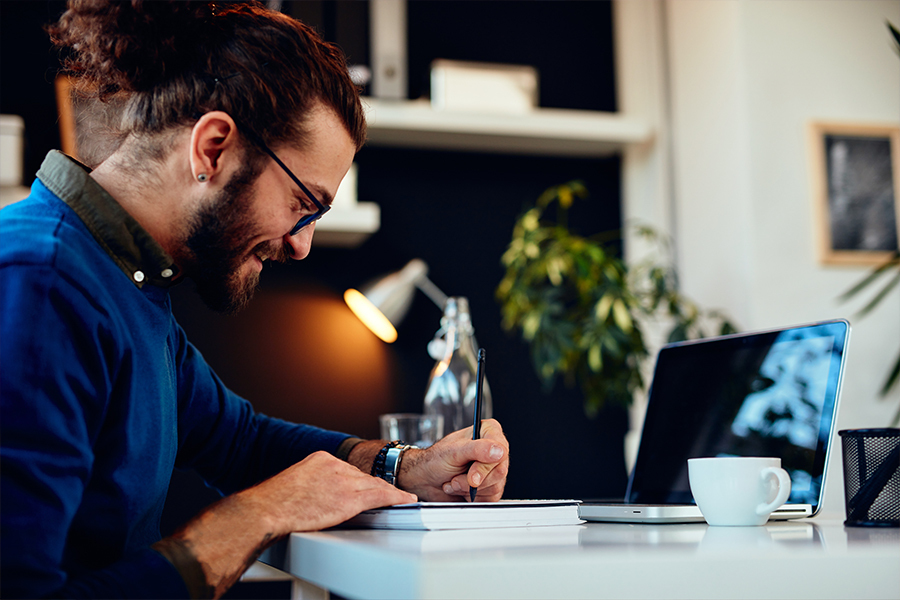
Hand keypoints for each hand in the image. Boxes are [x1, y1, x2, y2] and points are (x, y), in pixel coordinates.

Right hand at [168, 451, 415, 597]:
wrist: (266, 511)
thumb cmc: (272, 505)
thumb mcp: (293, 485)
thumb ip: (310, 486)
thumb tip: (316, 497)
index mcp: (320, 459)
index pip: (348, 470)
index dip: (359, 481)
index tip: (366, 487)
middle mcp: (334, 465)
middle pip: (362, 477)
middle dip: (374, 488)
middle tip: (390, 495)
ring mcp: (343, 480)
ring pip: (373, 485)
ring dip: (388, 494)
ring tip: (401, 498)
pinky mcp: (349, 497)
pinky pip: (380, 495)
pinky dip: (395, 498)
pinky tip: (405, 500)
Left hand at [398, 418, 508, 501]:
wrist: (425, 479)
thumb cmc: (436, 460)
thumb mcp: (454, 451)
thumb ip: (477, 449)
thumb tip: (499, 450)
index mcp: (488, 432)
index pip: (501, 450)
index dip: (485, 467)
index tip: (471, 477)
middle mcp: (493, 450)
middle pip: (500, 471)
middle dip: (473, 480)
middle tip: (456, 478)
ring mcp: (493, 469)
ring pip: (495, 486)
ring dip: (469, 489)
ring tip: (455, 481)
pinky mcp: (490, 487)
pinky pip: (491, 498)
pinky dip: (472, 498)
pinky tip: (461, 490)